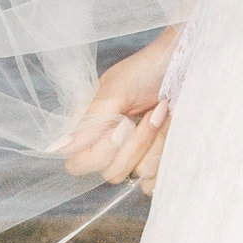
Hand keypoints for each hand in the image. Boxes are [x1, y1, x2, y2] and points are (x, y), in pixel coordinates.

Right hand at [59, 27, 183, 193]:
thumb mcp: (116, 90)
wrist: (187, 62)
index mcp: (92, 128)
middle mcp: (111, 145)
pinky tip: (173, 131)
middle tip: (152, 110)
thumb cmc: (149, 69)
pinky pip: (157, 180)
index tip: (123, 124)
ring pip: (138, 174)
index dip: (101, 151)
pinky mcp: (159, 160)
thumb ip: (90, 122)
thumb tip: (55, 149)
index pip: (78, 163)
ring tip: (164, 112)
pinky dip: (167, 156)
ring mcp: (136, 155)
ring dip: (156, 142)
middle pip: (111, 172)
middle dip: (136, 142)